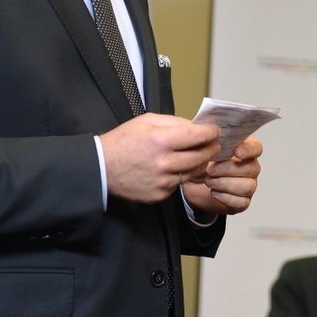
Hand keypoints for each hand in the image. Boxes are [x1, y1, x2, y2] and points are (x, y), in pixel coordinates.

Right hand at [100, 113, 219, 202]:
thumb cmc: (123, 142)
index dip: (211, 132)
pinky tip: (172, 168)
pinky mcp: (160, 195)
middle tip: (213, 144)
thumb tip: (196, 126)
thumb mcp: (146, 121)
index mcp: (161, 141)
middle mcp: (164, 163)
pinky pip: (179, 184)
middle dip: (211, 148)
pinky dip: (180, 175)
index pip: (199, 136)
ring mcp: (163, 182)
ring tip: (195, 154)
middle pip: (202, 156)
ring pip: (193, 172)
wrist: (101, 168)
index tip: (214, 131)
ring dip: (198, 163)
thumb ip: (174, 122)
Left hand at [181, 137, 263, 216]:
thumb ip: (209, 142)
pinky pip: (242, 202)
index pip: (256, 148)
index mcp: (244, 151)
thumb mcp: (201, 150)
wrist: (193, 186)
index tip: (236, 152)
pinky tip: (214, 192)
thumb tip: (208, 134)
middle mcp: (250, 167)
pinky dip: (226, 198)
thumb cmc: (201, 164)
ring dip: (226, 184)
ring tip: (209, 181)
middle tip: (209, 170)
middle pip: (251, 168)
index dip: (249, 150)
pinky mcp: (242, 202)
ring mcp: (248, 185)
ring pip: (247, 186)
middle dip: (228, 169)